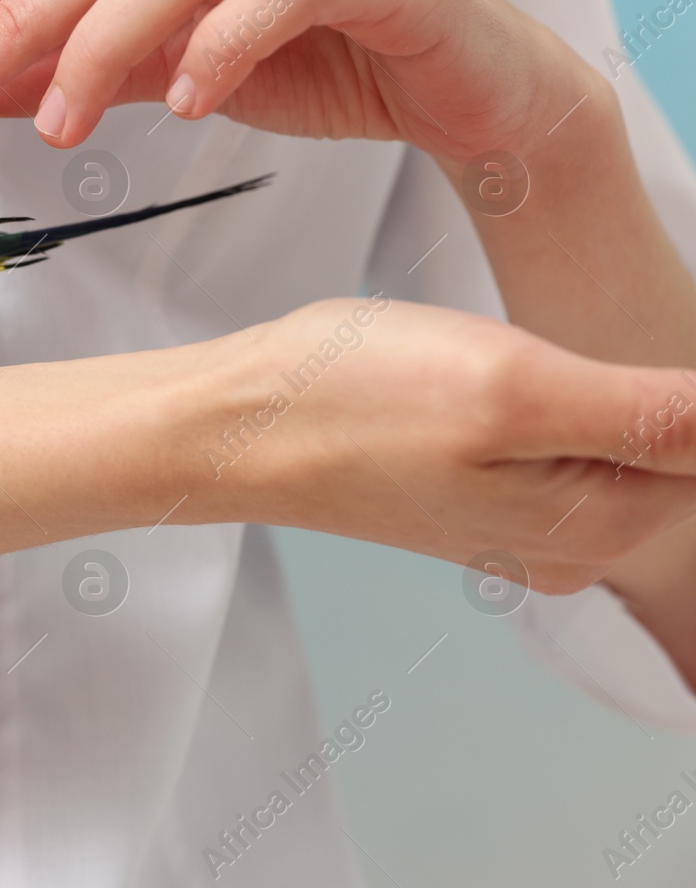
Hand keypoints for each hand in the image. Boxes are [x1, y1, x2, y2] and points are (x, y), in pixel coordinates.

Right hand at [185, 297, 695, 594]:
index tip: (562, 357)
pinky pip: (557, 443)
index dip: (678, 381)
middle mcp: (571, 542)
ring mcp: (524, 524)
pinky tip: (480, 374)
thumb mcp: (514, 387)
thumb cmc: (350, 404)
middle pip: (672, 446)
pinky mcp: (481, 497)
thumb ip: (653, 413)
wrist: (235, 426)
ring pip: (612, 438)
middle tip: (520, 345)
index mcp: (597, 523)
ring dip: (579, 383)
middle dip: (630, 379)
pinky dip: (540, 398)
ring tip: (487, 357)